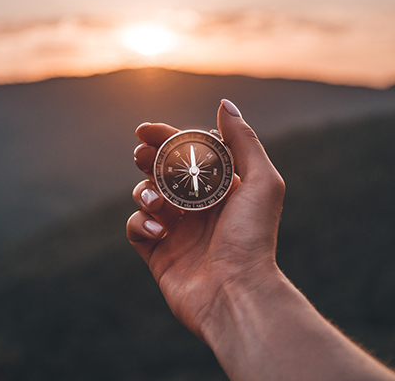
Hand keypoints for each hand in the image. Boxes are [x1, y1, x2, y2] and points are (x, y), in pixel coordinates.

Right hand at [127, 99, 284, 339]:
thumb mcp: (261, 181)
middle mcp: (196, 206)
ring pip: (146, 196)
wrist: (238, 294)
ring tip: (157, 202)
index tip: (145, 130)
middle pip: (161, 172)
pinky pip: (137, 228)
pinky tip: (160, 232)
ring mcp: (176, 229)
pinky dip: (142, 224)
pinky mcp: (158, 252)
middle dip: (149, 160)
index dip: (165, 138)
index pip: (186, 154)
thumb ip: (243, 141)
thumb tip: (225, 105)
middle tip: (142, 156)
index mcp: (218, 187)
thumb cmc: (253, 237)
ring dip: (145, 192)